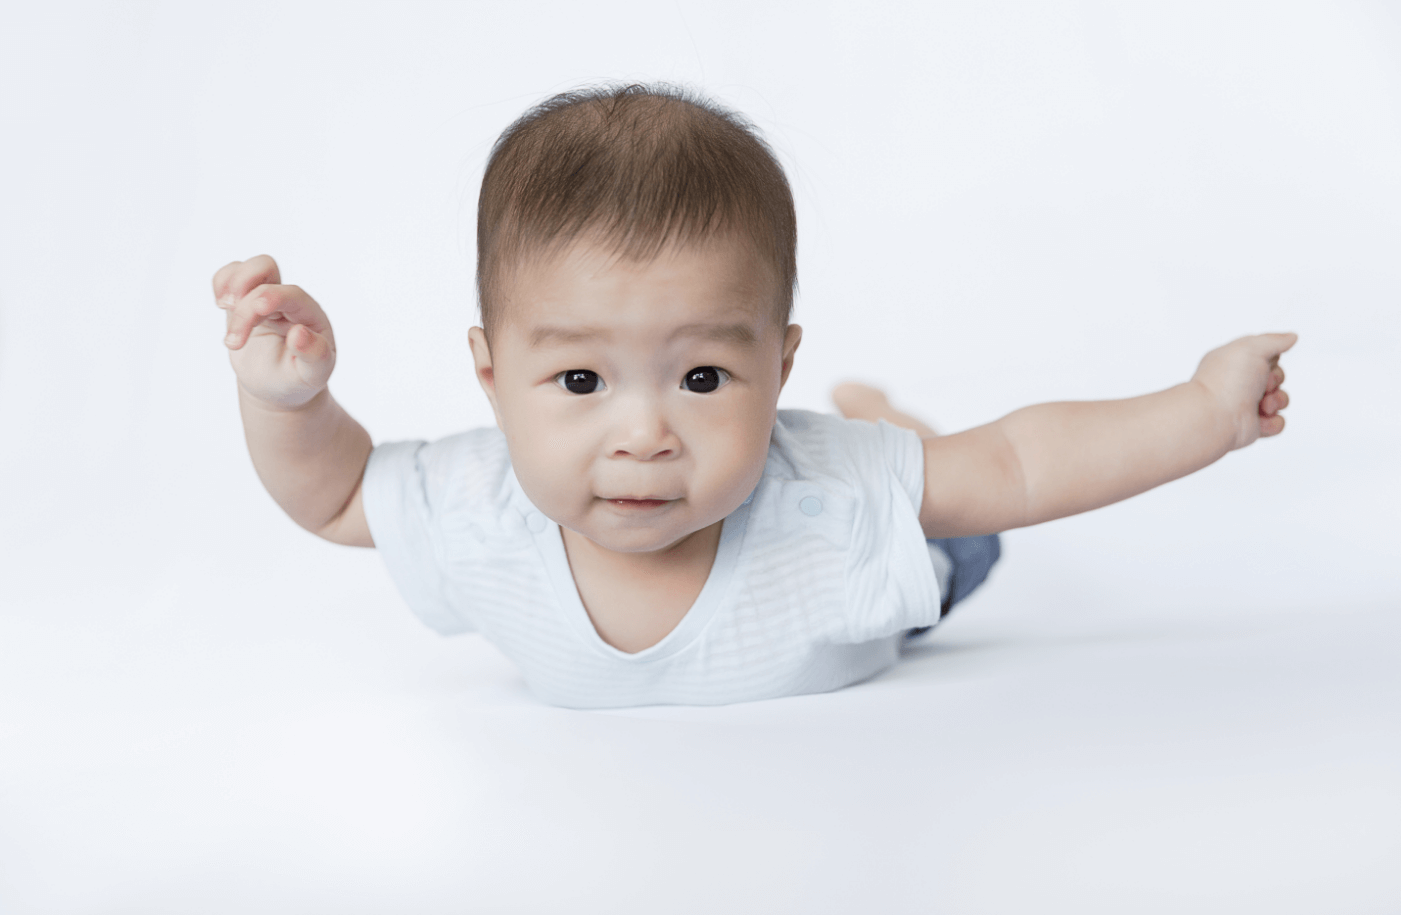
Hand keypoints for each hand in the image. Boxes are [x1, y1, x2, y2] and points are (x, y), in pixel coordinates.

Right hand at [213, 255, 336, 410]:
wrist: (278, 388)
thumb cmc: (298, 379)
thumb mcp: (314, 375)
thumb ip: (314, 355)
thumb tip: (299, 334)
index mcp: (310, 315)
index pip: (292, 294)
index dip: (274, 296)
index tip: (258, 308)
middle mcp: (289, 301)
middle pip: (266, 275)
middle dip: (245, 303)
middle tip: (234, 342)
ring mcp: (266, 299)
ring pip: (250, 267)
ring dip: (232, 284)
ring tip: (224, 309)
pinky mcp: (244, 302)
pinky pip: (231, 275)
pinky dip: (221, 283)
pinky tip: (222, 306)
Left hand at [1190, 332, 1296, 451]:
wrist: (1215, 417)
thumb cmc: (1226, 381)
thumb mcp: (1251, 348)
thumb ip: (1273, 340)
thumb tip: (1290, 337)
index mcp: (1233, 362)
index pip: (1264, 356)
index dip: (1271, 359)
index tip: (1265, 363)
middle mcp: (1239, 382)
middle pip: (1276, 377)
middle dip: (1276, 380)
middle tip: (1263, 385)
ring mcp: (1245, 404)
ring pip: (1279, 399)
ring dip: (1277, 401)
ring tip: (1262, 405)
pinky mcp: (1252, 425)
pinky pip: (1277, 422)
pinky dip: (1273, 422)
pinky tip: (1260, 419)